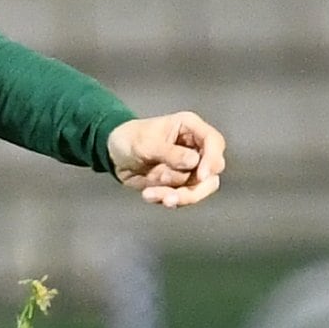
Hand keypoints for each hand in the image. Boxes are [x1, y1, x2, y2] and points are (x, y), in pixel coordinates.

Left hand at [106, 110, 228, 207]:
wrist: (114, 154)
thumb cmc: (130, 138)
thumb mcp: (146, 143)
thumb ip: (170, 152)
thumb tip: (194, 161)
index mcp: (190, 128)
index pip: (214, 142)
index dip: (212, 159)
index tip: (202, 176)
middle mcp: (195, 148)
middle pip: (213, 171)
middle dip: (195, 186)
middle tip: (172, 194)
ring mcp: (189, 169)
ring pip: (198, 188)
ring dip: (177, 196)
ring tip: (151, 194)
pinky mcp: (179, 184)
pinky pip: (182, 197)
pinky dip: (166, 199)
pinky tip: (148, 195)